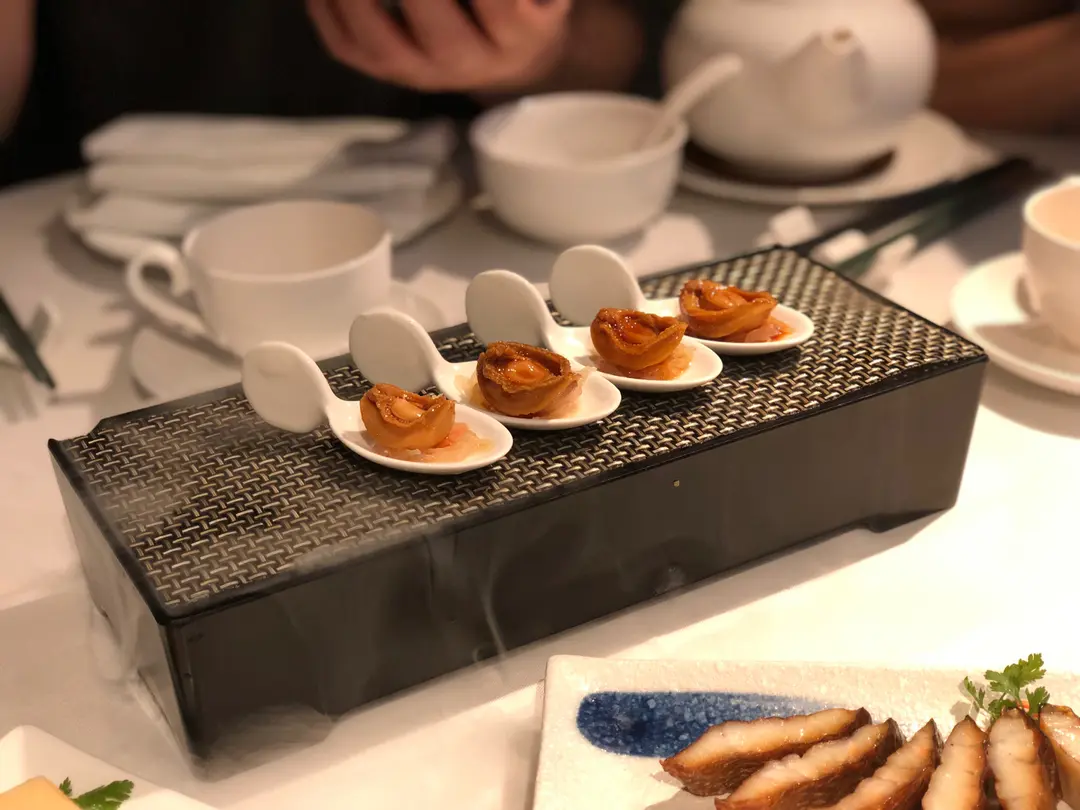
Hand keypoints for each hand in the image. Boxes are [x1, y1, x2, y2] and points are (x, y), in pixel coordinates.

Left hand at [308, 0, 572, 93]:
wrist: (510, 56)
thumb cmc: (524, 2)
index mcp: (517, 33)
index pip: (497, 4)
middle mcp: (469, 62)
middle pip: (435, 23)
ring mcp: (424, 73)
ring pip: (381, 43)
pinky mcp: (389, 73)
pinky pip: (347, 48)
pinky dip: (325, 10)